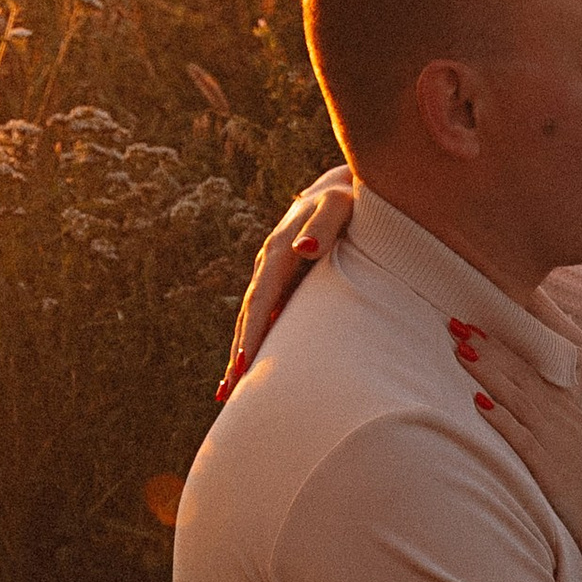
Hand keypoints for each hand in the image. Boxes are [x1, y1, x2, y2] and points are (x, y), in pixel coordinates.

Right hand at [223, 168, 355, 393]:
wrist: (344, 187)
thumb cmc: (350, 199)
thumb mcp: (341, 205)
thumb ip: (325, 225)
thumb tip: (303, 248)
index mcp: (279, 250)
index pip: (262, 300)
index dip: (253, 334)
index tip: (243, 365)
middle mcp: (269, 263)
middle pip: (249, 316)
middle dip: (239, 354)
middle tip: (231, 393)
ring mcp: (272, 273)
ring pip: (252, 319)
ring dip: (241, 353)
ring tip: (231, 392)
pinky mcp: (281, 281)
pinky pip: (263, 315)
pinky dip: (254, 341)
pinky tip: (248, 367)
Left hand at [472, 343, 581, 566]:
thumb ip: (561, 421)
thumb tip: (533, 407)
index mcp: (571, 410)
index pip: (534, 367)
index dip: (506, 343)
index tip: (480, 322)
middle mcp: (564, 419)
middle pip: (521, 374)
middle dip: (489, 346)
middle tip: (457, 321)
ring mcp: (557, 441)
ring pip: (518, 397)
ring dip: (488, 371)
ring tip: (461, 349)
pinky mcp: (549, 468)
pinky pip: (521, 439)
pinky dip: (501, 419)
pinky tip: (479, 402)